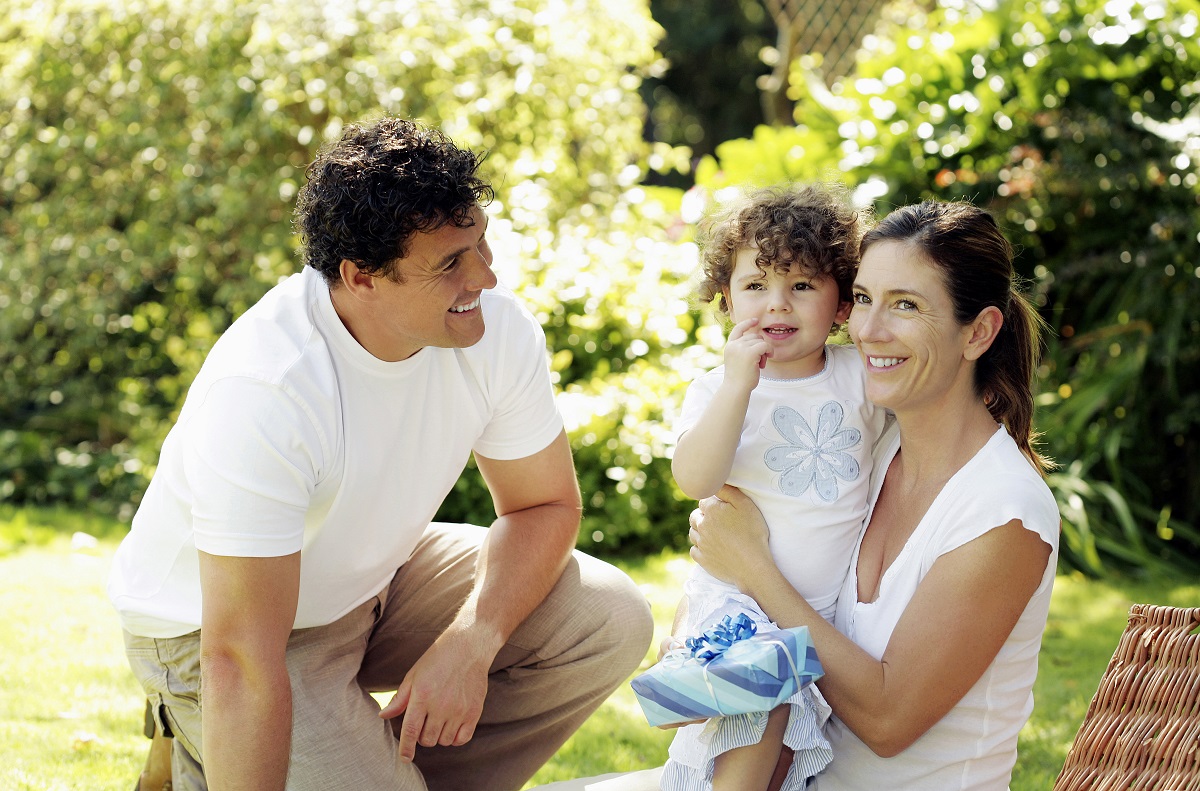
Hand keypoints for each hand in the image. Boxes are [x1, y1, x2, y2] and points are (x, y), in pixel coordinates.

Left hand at [379, 627, 491, 761]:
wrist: (468, 647)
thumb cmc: (437, 659)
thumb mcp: (413, 675)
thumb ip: (400, 699)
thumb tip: (383, 716)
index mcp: (422, 696)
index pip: (411, 731)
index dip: (406, 748)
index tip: (405, 758)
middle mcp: (440, 706)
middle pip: (427, 740)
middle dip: (422, 736)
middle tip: (425, 723)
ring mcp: (459, 710)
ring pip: (443, 741)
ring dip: (438, 736)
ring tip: (439, 721)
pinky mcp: (474, 712)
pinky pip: (462, 739)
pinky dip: (455, 738)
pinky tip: (452, 727)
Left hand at [688, 485, 771, 588]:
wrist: (752, 566)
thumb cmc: (753, 534)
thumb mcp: (746, 506)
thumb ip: (729, 491)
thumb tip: (716, 482)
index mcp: (711, 511)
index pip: (704, 501)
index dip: (714, 503)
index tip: (723, 509)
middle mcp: (701, 526)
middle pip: (694, 516)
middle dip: (703, 516)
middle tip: (717, 521)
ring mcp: (700, 544)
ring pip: (693, 533)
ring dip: (700, 531)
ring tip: (713, 534)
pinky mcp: (702, 559)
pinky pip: (694, 550)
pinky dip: (699, 548)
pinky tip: (710, 548)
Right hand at [723, 318, 771, 388]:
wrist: (736, 388)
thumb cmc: (739, 378)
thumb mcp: (737, 360)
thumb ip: (743, 349)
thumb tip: (758, 338)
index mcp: (729, 346)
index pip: (738, 329)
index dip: (747, 323)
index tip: (756, 320)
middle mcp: (734, 345)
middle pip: (754, 336)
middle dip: (759, 346)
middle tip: (758, 361)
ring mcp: (741, 348)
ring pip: (760, 341)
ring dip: (764, 352)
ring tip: (759, 364)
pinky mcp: (750, 352)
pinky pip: (765, 346)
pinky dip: (769, 352)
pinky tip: (765, 362)